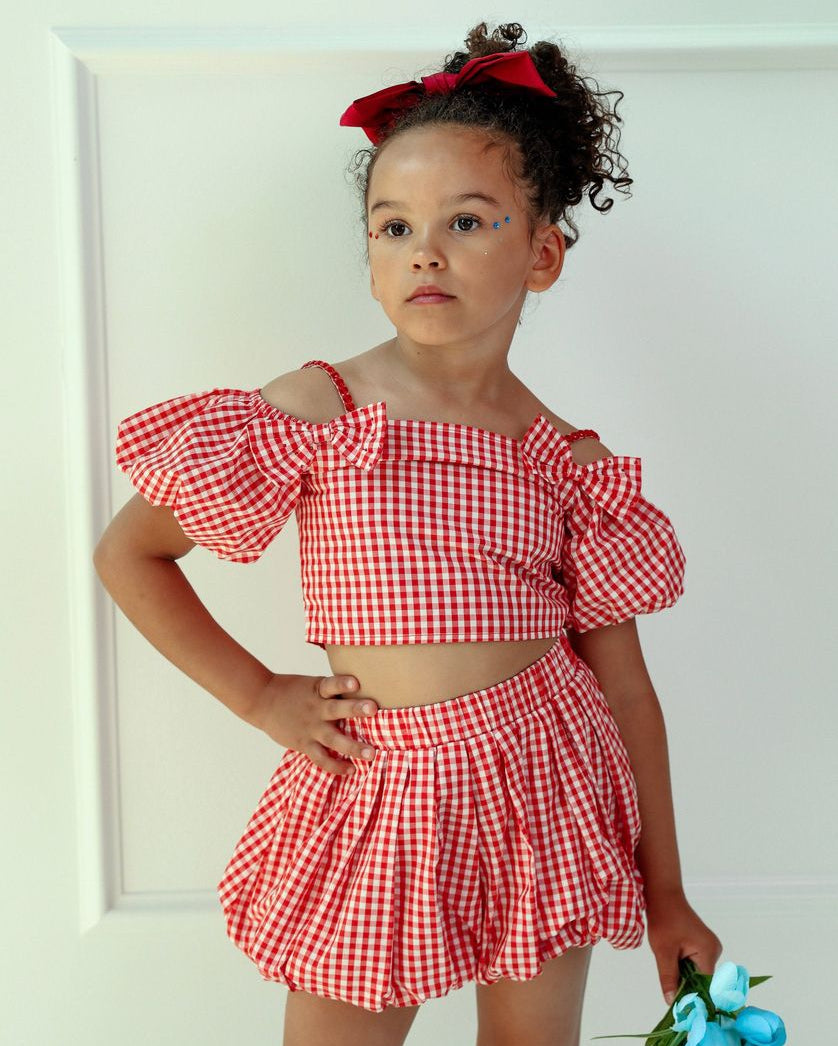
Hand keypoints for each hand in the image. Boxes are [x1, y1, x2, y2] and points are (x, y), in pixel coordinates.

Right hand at [247, 672, 378, 775]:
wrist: (263, 701)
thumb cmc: (294, 691)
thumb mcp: (313, 685)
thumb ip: (333, 691)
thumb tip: (363, 692)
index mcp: (318, 690)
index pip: (331, 684)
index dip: (343, 683)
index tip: (356, 683)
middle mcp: (316, 708)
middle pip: (337, 709)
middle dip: (355, 709)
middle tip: (373, 709)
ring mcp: (310, 728)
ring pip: (333, 739)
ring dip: (353, 747)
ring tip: (371, 753)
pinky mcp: (304, 743)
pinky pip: (321, 758)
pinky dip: (335, 765)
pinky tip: (351, 769)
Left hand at [645, 888, 722, 1006]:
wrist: (662, 894)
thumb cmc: (663, 918)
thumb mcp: (663, 951)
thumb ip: (669, 978)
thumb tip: (672, 1002)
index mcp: (709, 952)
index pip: (705, 985)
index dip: (693, 997)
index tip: (681, 1007)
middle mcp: (714, 950)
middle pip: (702, 980)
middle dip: (686, 984)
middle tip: (669, 987)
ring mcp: (709, 946)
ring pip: (697, 972)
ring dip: (683, 974)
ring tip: (669, 964)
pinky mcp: (701, 944)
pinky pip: (694, 962)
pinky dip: (683, 965)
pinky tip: (672, 958)